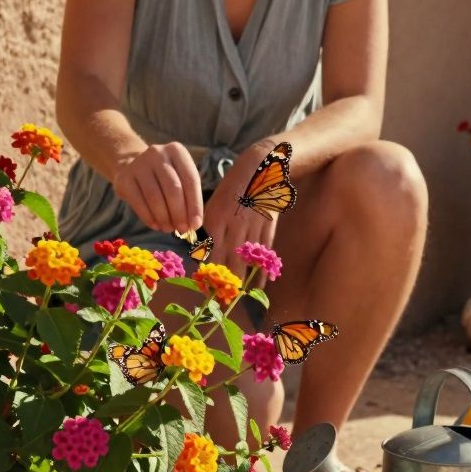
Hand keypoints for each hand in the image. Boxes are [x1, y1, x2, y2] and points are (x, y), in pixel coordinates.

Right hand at [110, 142, 203, 234]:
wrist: (130, 165)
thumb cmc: (162, 176)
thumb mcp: (178, 176)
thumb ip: (188, 196)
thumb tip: (194, 224)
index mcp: (176, 151)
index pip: (190, 180)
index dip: (195, 205)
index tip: (196, 224)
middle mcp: (157, 153)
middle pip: (173, 189)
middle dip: (179, 214)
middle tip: (182, 229)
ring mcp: (139, 164)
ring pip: (155, 198)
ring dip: (164, 218)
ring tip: (168, 228)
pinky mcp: (124, 178)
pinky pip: (139, 202)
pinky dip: (149, 218)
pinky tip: (156, 225)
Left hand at [204, 141, 276, 284]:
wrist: (259, 169)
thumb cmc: (232, 188)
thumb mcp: (214, 204)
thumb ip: (209, 228)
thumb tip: (202, 251)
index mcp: (216, 219)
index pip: (210, 251)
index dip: (208, 271)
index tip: (205, 288)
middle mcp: (233, 225)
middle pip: (229, 260)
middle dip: (225, 283)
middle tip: (222, 302)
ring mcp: (252, 227)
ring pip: (247, 259)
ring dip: (243, 280)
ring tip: (239, 298)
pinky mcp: (268, 227)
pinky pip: (264, 253)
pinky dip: (262, 269)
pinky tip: (260, 283)